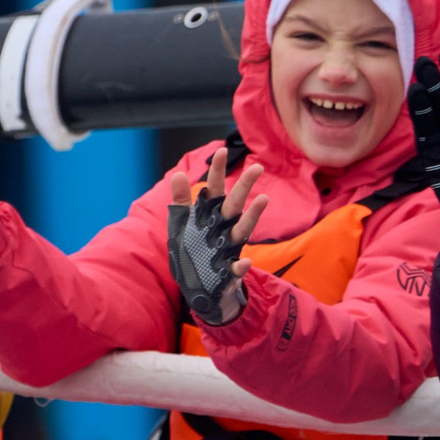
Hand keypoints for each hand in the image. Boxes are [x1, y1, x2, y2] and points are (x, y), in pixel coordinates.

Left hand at [167, 148, 269, 326]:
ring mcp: (229, 250)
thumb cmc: (194, 253)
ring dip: (253, 216)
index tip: (221, 151)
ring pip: (243, 230)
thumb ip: (180, 202)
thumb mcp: (182, 227)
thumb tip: (177, 174)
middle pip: (235, 204)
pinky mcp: (230, 272)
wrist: (201, 289)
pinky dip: (241, 266)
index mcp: (210, 216)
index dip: (217, 171)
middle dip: (244, 186)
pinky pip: (238, 269)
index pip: (214, 190)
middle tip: (257, 167)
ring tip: (262, 200)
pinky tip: (244, 263)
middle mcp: (223, 229)